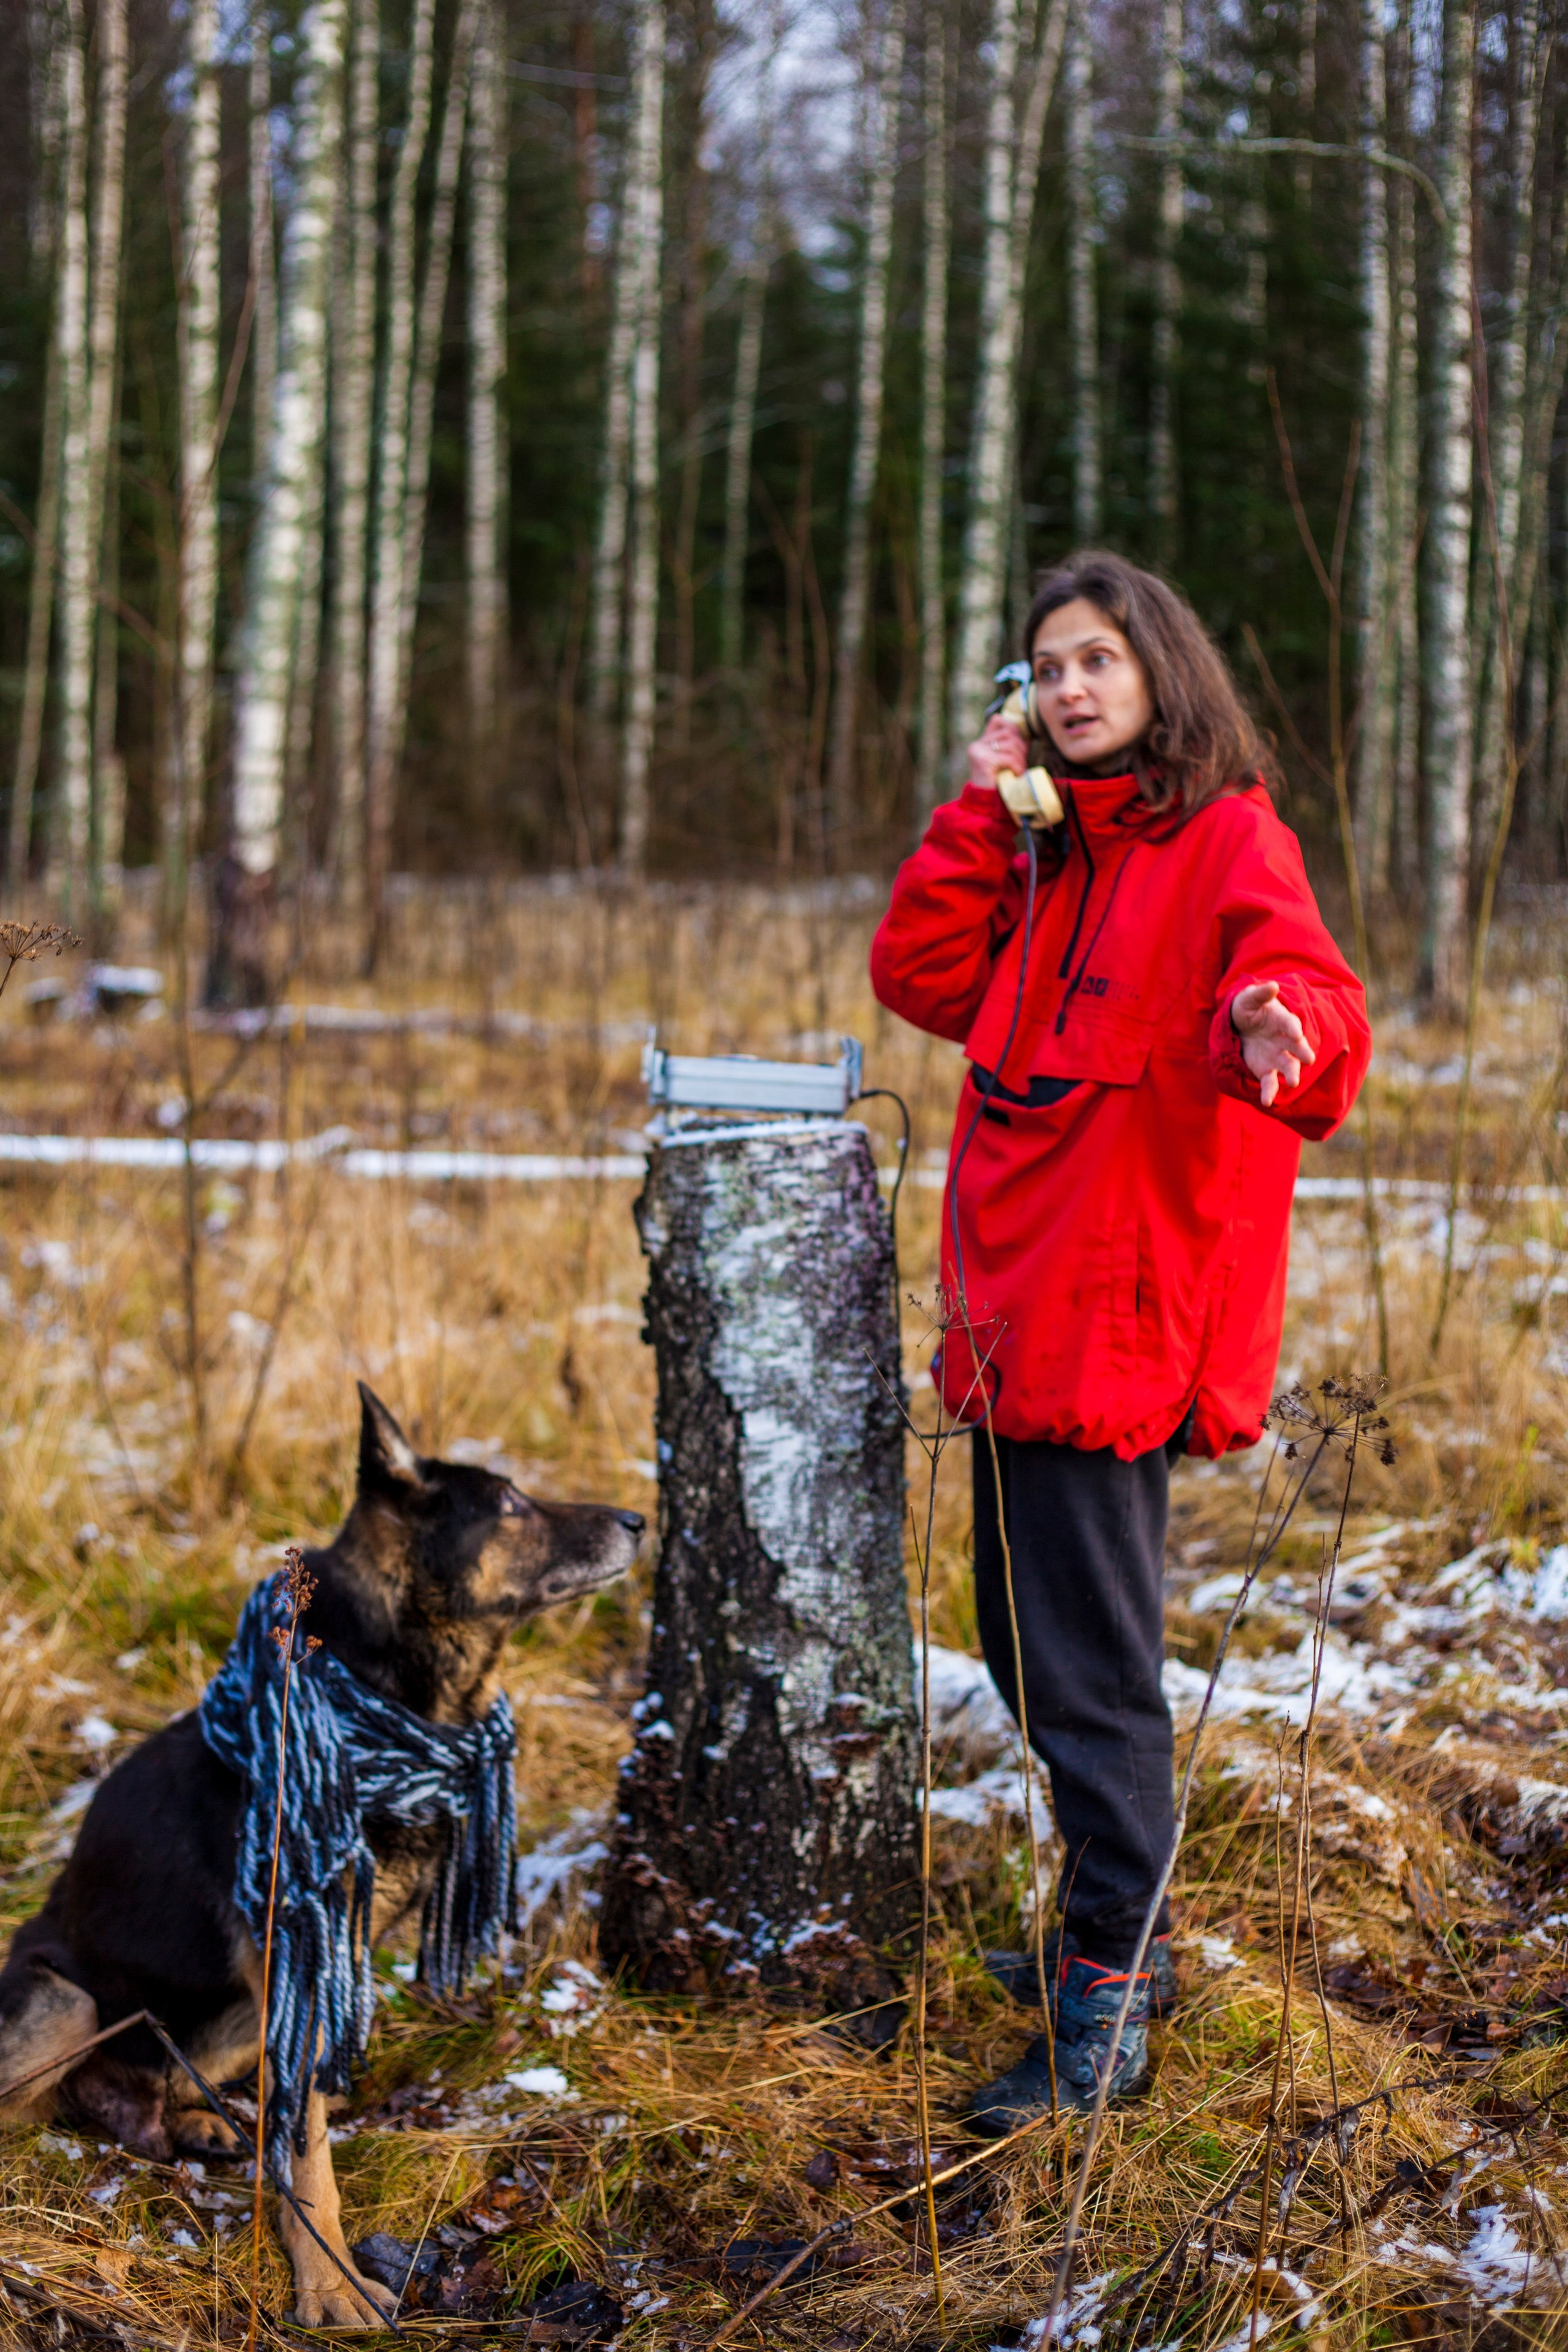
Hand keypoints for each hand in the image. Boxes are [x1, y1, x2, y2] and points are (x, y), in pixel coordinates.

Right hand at [966, 713, 1028, 793]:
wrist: (986, 805)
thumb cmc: (999, 784)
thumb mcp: (1006, 760)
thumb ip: (1012, 745)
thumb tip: (1027, 733)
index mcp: (980, 742)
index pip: (997, 720)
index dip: (1012, 729)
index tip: (1018, 747)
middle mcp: (976, 744)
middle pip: (1009, 731)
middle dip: (1021, 747)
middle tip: (1021, 764)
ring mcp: (978, 751)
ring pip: (1011, 743)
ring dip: (1020, 758)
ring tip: (1018, 771)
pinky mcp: (983, 761)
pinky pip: (1009, 757)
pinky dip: (1017, 766)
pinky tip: (1016, 775)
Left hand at [1230, 980, 1314, 1107]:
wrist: (1240, 1026)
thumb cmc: (1248, 1008)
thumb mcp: (1249, 998)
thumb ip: (1260, 994)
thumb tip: (1272, 985)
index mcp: (1283, 1020)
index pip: (1291, 1024)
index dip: (1293, 1028)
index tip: (1297, 1034)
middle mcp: (1285, 1040)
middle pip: (1297, 1047)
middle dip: (1303, 1051)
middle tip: (1309, 1059)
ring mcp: (1278, 1056)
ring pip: (1288, 1066)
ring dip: (1292, 1074)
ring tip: (1294, 1082)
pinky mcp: (1266, 1070)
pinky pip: (1270, 1082)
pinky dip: (1269, 1092)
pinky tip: (1266, 1101)